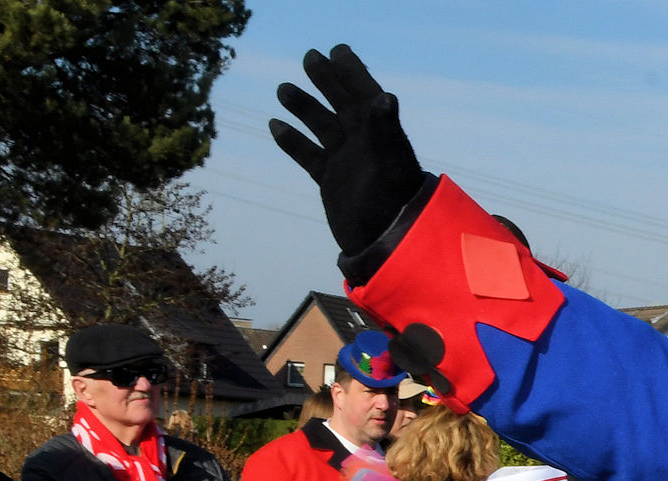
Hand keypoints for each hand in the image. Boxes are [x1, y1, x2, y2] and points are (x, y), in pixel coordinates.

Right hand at [270, 45, 426, 254]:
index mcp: (380, 136)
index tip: (339, 50)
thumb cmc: (393, 203)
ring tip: (283, 88)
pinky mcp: (331, 183)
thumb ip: (384, 129)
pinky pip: (310, 157)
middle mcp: (364, 146)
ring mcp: (347, 163)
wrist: (384, 244)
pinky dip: (293, 142)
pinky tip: (275, 125)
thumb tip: (385, 96)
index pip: (366, 95)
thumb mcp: (389, 163)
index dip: (353, 73)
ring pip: (322, 127)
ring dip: (304, 107)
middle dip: (328, 81)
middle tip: (311, 57)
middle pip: (342, 105)